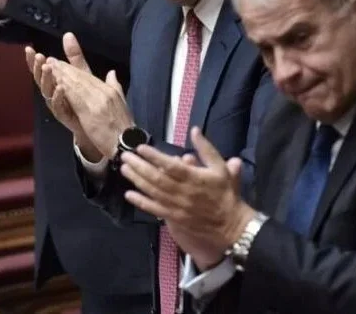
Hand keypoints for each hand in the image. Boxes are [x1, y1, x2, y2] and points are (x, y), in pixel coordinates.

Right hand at [24, 36, 101, 161]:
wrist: (95, 125)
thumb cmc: (85, 99)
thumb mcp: (82, 73)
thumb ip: (75, 57)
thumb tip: (68, 34)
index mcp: (55, 83)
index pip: (42, 69)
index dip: (34, 61)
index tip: (29, 49)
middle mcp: (53, 94)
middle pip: (41, 80)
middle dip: (38, 68)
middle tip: (37, 56)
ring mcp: (58, 105)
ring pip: (47, 92)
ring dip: (47, 79)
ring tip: (47, 67)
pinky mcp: (65, 116)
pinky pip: (58, 106)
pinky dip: (58, 96)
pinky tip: (60, 88)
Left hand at [47, 33, 133, 158]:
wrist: (126, 142)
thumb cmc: (123, 127)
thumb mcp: (121, 103)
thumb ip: (114, 86)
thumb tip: (111, 72)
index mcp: (110, 90)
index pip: (89, 76)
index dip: (74, 69)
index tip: (61, 63)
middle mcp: (104, 92)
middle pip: (81, 77)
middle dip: (65, 68)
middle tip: (51, 61)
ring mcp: (98, 101)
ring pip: (77, 85)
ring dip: (62, 75)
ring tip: (50, 68)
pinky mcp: (90, 112)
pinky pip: (75, 97)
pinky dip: (65, 89)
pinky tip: (56, 84)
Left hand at [121, 127, 255, 269]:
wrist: (230, 225)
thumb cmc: (225, 193)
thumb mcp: (220, 167)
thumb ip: (206, 149)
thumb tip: (194, 130)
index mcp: (195, 177)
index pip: (170, 165)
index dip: (154, 156)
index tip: (140, 148)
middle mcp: (183, 192)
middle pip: (157, 178)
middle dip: (139, 166)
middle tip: (125, 156)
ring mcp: (177, 206)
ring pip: (153, 192)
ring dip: (137, 180)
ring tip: (124, 169)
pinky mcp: (174, 218)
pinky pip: (155, 209)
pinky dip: (141, 202)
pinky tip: (129, 194)